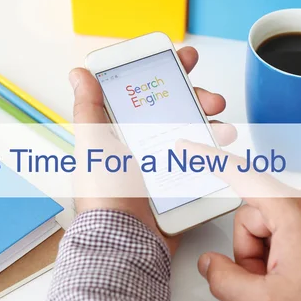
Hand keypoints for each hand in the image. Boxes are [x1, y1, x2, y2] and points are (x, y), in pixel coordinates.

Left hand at [69, 47, 228, 255]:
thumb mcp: (93, 145)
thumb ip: (89, 109)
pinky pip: (199, 160)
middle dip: (196, 97)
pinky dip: (212, 150)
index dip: (165, 73)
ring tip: (222, 124)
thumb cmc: (106, 193)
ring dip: (210, 122)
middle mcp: (141, 144)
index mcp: (120, 131)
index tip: (185, 60)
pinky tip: (221, 145)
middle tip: (211, 99)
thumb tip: (79, 73)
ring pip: (192, 132)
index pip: (144, 92)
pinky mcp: (178, 182)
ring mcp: (162, 163)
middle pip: (174, 109)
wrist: (126, 239)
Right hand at [189, 146, 300, 300]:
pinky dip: (277, 247)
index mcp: (291, 210)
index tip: (187, 146)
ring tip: (288, 276)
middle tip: (273, 278)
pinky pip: (279, 224)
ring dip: (264, 252)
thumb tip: (208, 263)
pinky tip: (295, 268)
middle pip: (248, 215)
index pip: (240, 174)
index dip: (208, 159)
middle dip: (250, 251)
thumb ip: (227, 282)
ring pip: (262, 222)